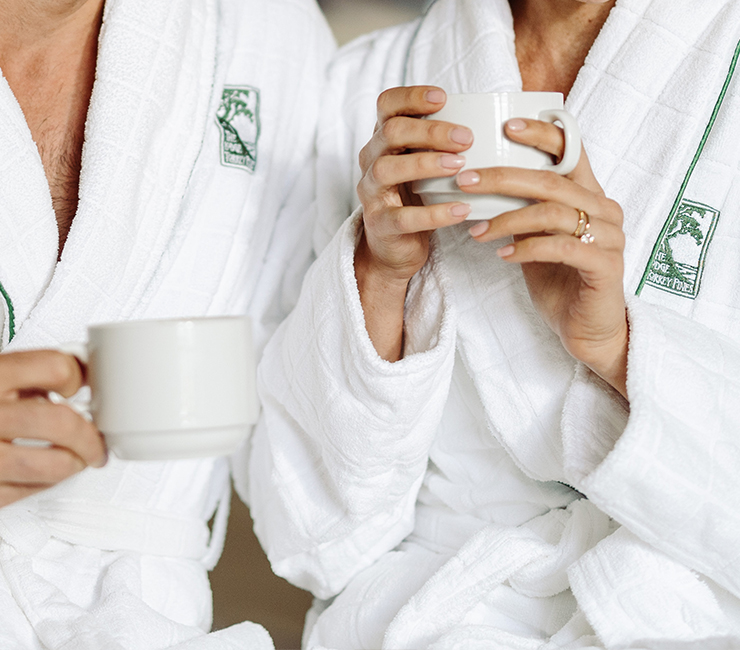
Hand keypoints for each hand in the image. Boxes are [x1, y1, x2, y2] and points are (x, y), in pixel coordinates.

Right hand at [0, 350, 106, 507]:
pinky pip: (25, 492)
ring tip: (79, 459)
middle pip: (61, 422)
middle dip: (89, 434)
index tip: (79, 386)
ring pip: (52, 465)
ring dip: (75, 463)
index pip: (55, 367)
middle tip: (96, 439)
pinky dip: (44, 484)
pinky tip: (43, 474)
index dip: (76, 375)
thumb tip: (79, 373)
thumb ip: (25, 373)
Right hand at [355, 85, 473, 359]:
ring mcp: (372, 192)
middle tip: (467, 138)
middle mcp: (371, 159)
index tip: (444, 97)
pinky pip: (404, 217)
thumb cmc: (419, 198)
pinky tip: (462, 209)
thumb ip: (444, 142)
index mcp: (384, 139)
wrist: (395, 248)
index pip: (386, 104)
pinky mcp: (380, 224)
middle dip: (431, 131)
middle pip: (391, 132)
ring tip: (460, 166)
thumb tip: (497, 117)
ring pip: (388, 169)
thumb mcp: (428, 164)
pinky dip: (436, 213)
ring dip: (427, 163)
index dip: (412, 96)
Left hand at [460, 118, 628, 396]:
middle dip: (503, 177)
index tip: (505, 126)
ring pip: (553, 213)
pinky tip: (503, 255)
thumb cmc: (558, 278)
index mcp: (589, 194)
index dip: (541, 134)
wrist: (585, 329)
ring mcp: (608, 236)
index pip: (571, 150)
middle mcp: (604, 208)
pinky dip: (527, 248)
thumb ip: (522, 209)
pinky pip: (562, 247)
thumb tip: (479, 183)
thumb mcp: (535, 237)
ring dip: (508, 219)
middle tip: (465, 181)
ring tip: (476, 230)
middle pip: (551, 180)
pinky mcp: (604, 265)